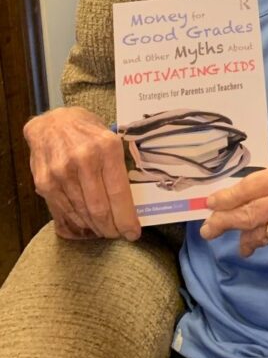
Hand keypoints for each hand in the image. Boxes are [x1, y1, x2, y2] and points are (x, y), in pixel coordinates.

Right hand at [24, 107, 139, 240]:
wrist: (52, 123)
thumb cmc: (87, 133)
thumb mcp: (111, 140)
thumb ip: (119, 169)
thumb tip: (131, 205)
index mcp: (106, 148)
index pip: (119, 193)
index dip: (126, 219)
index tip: (133, 233)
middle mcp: (83, 160)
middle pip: (100, 209)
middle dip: (111, 228)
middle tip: (117, 234)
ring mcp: (62, 173)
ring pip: (82, 214)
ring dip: (95, 227)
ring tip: (103, 229)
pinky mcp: (45, 183)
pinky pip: (64, 212)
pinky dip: (77, 222)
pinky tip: (86, 224)